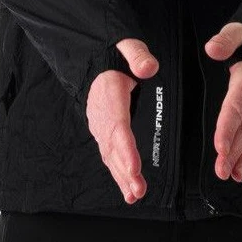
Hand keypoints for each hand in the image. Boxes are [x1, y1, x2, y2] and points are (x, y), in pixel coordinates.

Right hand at [85, 38, 158, 205]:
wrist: (93, 60)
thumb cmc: (114, 55)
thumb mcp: (126, 46)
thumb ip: (137, 55)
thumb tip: (148, 68)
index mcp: (109, 95)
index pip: (117, 126)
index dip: (125, 149)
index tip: (135, 168)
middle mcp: (101, 114)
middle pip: (112, 147)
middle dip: (125, 170)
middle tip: (138, 190)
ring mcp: (100, 125)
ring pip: (110, 155)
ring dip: (122, 177)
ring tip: (135, 195)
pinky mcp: (103, 132)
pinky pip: (109, 155)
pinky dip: (118, 173)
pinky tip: (128, 191)